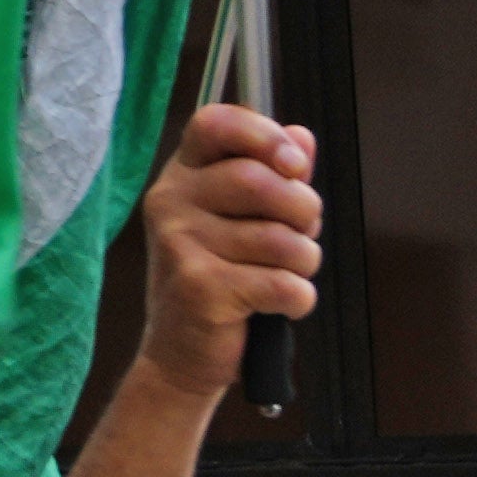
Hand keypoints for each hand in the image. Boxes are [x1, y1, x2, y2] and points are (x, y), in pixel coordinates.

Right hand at [133, 102, 320, 389]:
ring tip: (285, 276)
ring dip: (304, 263)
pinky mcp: (200, 287)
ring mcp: (180, 244)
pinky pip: (284, 284)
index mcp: (182, 175)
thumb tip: (302, 136)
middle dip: (304, 211)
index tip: (295, 164)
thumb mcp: (242, 220)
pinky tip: (280, 307)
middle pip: (260, 180)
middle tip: (300, 236)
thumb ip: (273, 175)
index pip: (215, 123)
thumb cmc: (220, 280)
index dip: (264, 134)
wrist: (180, 353)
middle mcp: (171, 201)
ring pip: (282, 238)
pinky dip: (299, 300)